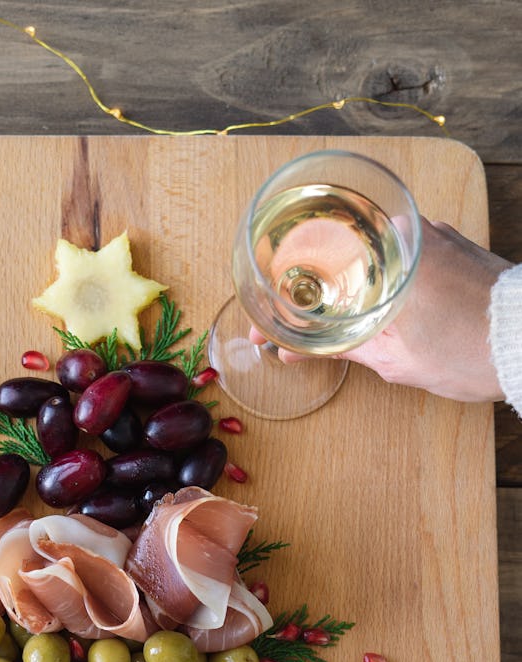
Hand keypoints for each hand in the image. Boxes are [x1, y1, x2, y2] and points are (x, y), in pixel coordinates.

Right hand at [249, 219, 510, 402]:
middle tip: (282, 322)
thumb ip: (342, 347)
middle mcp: (404, 232)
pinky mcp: (449, 240)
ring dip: (337, 276)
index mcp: (383, 257)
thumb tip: (294, 349)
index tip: (263, 332)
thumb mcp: (396, 359)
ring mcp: (429, 232)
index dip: (282, 305)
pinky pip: (397, 247)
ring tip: (316, 313)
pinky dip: (374, 268)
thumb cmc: (468, 351)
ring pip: (366, 248)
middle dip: (302, 285)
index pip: (313, 271)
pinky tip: (364, 295)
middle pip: (334, 251)